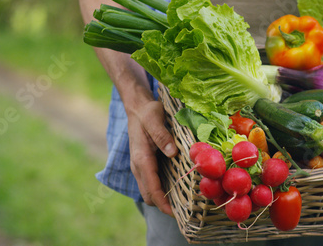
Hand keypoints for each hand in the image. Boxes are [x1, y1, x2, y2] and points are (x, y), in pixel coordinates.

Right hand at [127, 100, 177, 215]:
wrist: (137, 107)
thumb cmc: (147, 112)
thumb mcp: (154, 118)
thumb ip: (161, 135)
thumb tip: (172, 152)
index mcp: (141, 158)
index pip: (151, 188)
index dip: (163, 204)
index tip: (176, 214)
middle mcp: (138, 166)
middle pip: (149, 195)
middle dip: (164, 206)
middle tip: (185, 212)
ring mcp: (140, 167)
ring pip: (149, 191)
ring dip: (162, 200)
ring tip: (183, 204)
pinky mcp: (144, 165)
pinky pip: (151, 183)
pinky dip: (161, 190)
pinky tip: (177, 188)